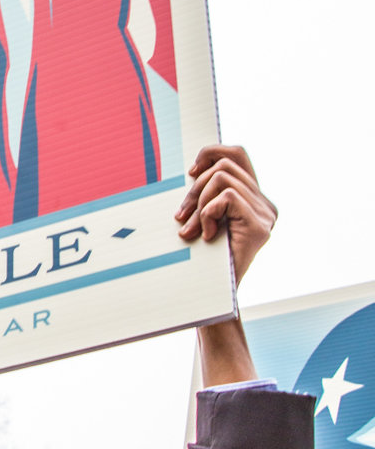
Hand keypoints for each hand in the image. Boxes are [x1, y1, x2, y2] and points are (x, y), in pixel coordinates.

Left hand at [175, 145, 276, 286]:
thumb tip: (194, 171)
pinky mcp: (261, 227)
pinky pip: (227, 197)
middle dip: (195, 188)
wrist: (213, 295)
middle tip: (181, 217)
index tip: (191, 173)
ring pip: (223, 179)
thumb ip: (208, 196)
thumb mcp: (204, 218)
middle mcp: (266, 204)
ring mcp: (266, 215)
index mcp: (255, 199)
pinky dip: (208, 213)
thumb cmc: (205, 259)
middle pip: (225, 166)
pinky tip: (206, 235)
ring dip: (199, 204)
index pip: (238, 154)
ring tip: (192, 231)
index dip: (212, 152)